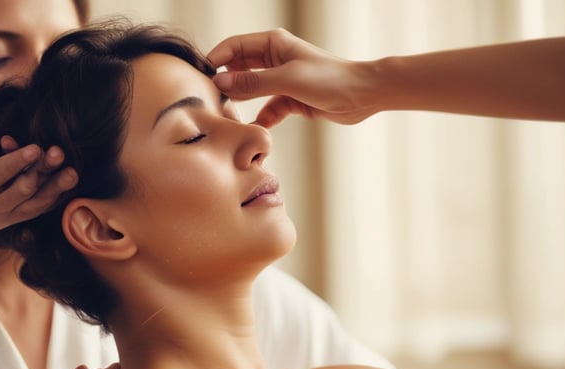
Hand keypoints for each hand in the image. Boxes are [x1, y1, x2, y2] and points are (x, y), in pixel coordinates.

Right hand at [0, 123, 77, 248]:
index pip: (0, 172)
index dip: (18, 160)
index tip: (36, 147)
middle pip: (24, 188)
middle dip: (42, 170)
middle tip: (59, 152)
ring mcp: (8, 214)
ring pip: (37, 203)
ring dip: (56, 188)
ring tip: (72, 172)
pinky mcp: (17, 220)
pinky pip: (39, 210)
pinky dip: (55, 198)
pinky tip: (68, 184)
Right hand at [207, 29, 379, 126]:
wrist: (363, 95)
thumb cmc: (330, 79)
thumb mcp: (287, 80)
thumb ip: (253, 82)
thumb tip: (221, 82)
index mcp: (273, 44)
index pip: (234, 46)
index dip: (216, 59)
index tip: (201, 78)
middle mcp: (275, 59)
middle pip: (239, 68)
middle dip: (226, 82)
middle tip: (211, 101)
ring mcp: (281, 79)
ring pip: (252, 89)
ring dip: (242, 102)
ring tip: (229, 116)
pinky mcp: (290, 99)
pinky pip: (267, 108)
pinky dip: (262, 118)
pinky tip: (258, 129)